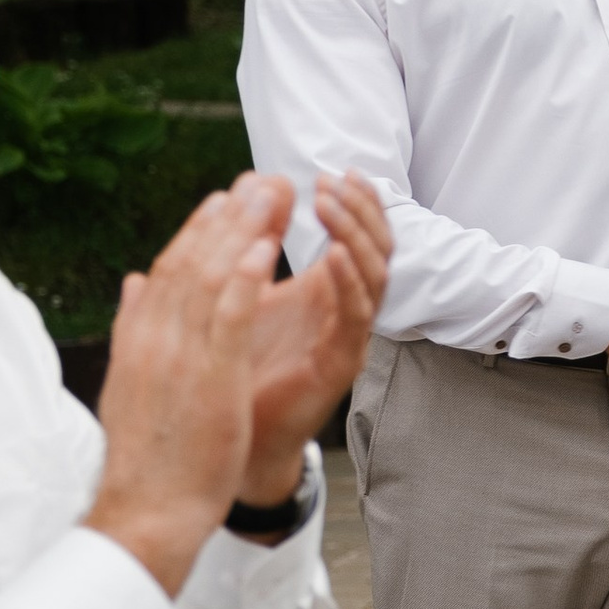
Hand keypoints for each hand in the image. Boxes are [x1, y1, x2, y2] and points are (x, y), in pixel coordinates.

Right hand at [88, 180, 285, 594]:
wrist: (147, 512)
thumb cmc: (150, 457)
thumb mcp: (134, 384)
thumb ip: (136, 329)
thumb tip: (133, 285)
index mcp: (139, 341)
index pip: (166, 273)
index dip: (196, 232)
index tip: (220, 200)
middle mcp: (154, 340)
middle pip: (190, 263)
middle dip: (224, 218)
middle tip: (254, 181)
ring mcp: (179, 358)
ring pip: (209, 280)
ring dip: (240, 233)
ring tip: (267, 197)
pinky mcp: (208, 380)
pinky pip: (229, 319)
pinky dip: (246, 280)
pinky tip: (268, 250)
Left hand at [238, 173, 391, 506]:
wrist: (229, 436)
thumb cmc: (236, 367)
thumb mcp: (241, 292)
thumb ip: (248, 244)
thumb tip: (241, 188)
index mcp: (327, 291)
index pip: (360, 236)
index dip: (355, 203)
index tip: (333, 172)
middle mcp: (346, 311)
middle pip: (378, 248)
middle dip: (360, 210)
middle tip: (334, 181)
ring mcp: (349, 337)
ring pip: (375, 276)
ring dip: (355, 236)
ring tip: (330, 205)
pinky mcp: (342, 363)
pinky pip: (357, 316)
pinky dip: (350, 282)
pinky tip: (336, 255)